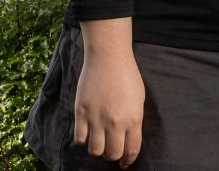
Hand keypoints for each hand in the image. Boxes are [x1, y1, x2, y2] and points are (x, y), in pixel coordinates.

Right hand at [74, 19, 145, 167]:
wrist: (108, 57)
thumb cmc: (127, 76)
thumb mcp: (139, 100)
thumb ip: (134, 121)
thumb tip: (128, 140)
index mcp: (133, 119)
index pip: (131, 150)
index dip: (128, 160)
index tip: (125, 162)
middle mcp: (115, 122)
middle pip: (112, 154)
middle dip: (113, 155)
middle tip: (111, 149)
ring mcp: (96, 118)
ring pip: (95, 150)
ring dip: (97, 148)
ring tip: (99, 140)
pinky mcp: (81, 112)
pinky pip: (79, 138)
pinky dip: (83, 139)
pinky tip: (87, 132)